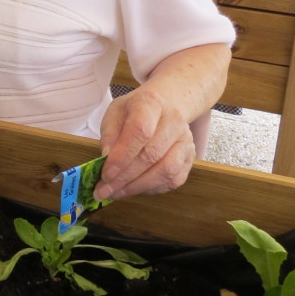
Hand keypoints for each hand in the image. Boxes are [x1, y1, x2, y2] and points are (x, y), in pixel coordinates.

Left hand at [95, 85, 195, 200]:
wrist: (161, 109)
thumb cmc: (133, 113)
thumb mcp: (114, 115)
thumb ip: (109, 136)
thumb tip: (107, 160)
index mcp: (151, 103)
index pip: (140, 131)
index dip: (122, 156)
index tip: (105, 174)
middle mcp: (174, 120)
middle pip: (152, 154)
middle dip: (124, 177)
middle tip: (104, 191)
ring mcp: (186, 140)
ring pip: (165, 171)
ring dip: (137, 187)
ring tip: (116, 192)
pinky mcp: (190, 159)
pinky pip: (172, 180)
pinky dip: (150, 189)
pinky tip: (133, 188)